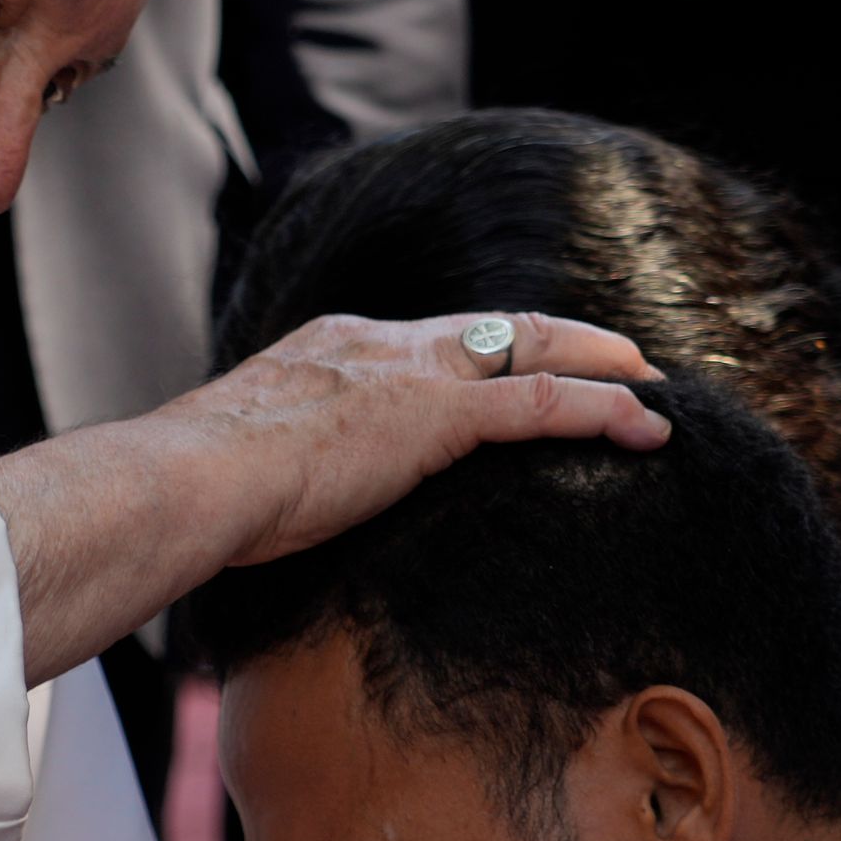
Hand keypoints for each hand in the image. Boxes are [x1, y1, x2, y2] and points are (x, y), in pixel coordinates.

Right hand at [0, 313, 663, 683]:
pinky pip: (539, 401)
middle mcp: (376, 344)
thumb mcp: (252, 469)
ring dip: (598, 368)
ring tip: (650, 389)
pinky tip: (643, 425)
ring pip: (530, 352)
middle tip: (619, 358)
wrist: (190, 481)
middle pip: (491, 329)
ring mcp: (408, 374)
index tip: (519, 364)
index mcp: (329, 350)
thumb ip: (288, 472)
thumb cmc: (199, 496)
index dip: (485, 349)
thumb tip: (280, 512)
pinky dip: (599, 408)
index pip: (428, 340)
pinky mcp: (435, 413)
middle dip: (560, 340)